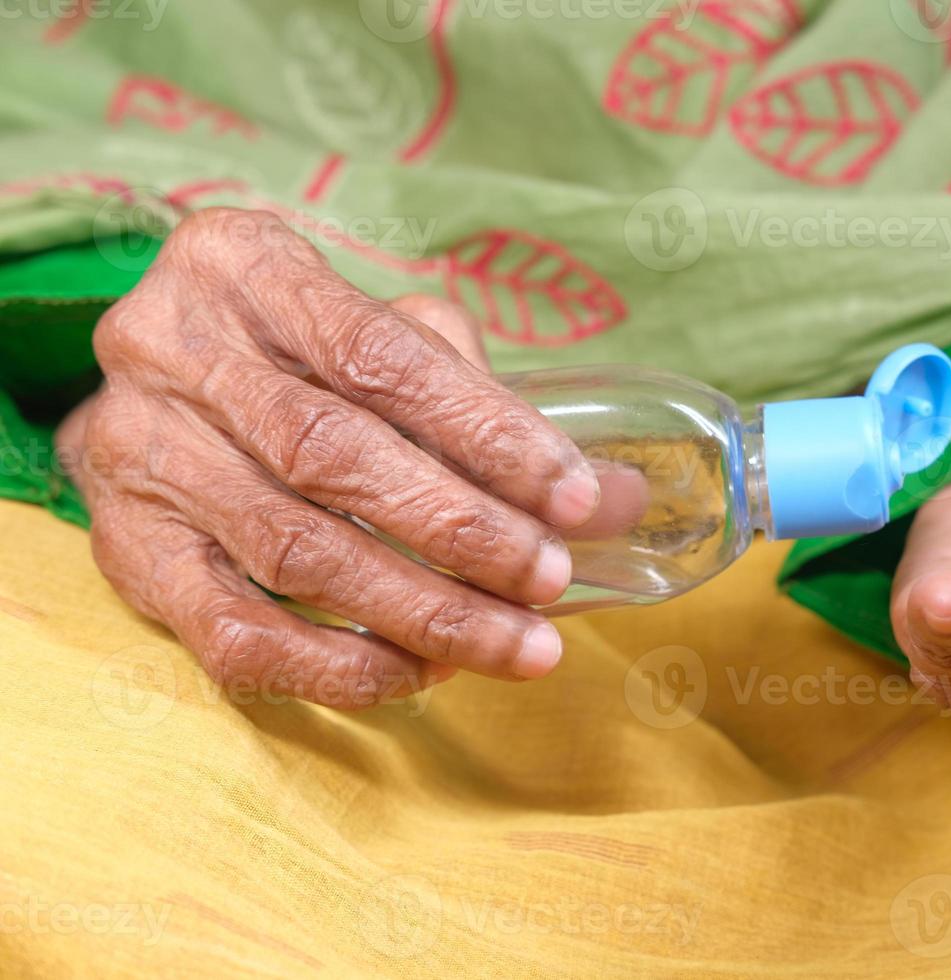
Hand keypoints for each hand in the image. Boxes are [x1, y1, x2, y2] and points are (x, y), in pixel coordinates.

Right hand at [57, 209, 600, 708]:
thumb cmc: (302, 355)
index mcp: (245, 266)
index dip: (489, 432)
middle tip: (551, 581)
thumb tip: (620, 500)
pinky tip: (421, 672)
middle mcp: (172, 350)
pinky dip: (336, 665)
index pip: (380, 354)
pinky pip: (230, 632)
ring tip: (515, 644)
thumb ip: (488, 401)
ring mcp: (137, 455)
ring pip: (290, 550)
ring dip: (420, 610)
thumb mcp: (383, 333)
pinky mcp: (127, 551)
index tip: (578, 498)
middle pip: (330, 454)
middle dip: (461, 530)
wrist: (154, 390)